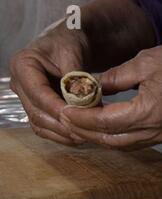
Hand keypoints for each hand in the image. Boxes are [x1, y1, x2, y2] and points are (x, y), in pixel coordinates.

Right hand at [9, 0, 154, 145]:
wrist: (70, 46)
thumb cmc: (70, 44)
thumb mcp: (73, 54)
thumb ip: (75, 77)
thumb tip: (83, 101)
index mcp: (23, 65)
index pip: (38, 93)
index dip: (57, 108)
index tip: (78, 117)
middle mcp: (20, 84)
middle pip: (37, 113)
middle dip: (62, 125)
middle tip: (85, 132)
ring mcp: (28, 99)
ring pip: (41, 124)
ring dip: (63, 134)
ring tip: (86, 136)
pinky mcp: (38, 110)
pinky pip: (47, 128)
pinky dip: (63, 135)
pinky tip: (81, 137)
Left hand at [61, 39, 161, 149]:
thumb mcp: (145, 61)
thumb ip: (114, 78)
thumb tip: (88, 88)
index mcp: (151, 111)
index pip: (106, 122)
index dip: (82, 118)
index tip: (64, 111)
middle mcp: (157, 130)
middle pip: (112, 140)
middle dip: (86, 132)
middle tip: (65, 119)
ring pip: (122, 145)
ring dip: (99, 137)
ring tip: (79, 124)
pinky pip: (134, 142)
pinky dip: (115, 136)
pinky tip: (103, 126)